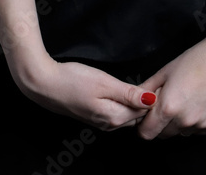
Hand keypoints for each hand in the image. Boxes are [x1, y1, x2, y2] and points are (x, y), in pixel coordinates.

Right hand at [16, 56, 158, 132]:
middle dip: (146, 101)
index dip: (153, 96)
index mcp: (115, 117)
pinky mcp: (93, 115)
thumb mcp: (105, 83)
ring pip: (126, 114)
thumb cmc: (73, 80)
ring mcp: (101, 121)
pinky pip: (116, 111)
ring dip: (134, 102)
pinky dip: (123, 102)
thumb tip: (152, 100)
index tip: (160, 82)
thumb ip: (129, 93)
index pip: (144, 111)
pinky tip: (123, 90)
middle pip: (136, 115)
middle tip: (154, 81)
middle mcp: (109, 124)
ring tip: (141, 83)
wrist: (44, 84)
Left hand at [132, 31, 205, 139]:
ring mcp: (201, 125)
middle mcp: (184, 121)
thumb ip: (146, 88)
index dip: (144, 125)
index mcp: (169, 107)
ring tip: (186, 99)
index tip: (146, 116)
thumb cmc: (195, 60)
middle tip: (168, 102)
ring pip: (180, 132)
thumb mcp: (166, 71)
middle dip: (161, 123)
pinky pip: (196, 130)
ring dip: (178, 122)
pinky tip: (199, 102)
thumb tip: (134, 99)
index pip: (147, 133)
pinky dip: (194, 121)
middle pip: (163, 134)